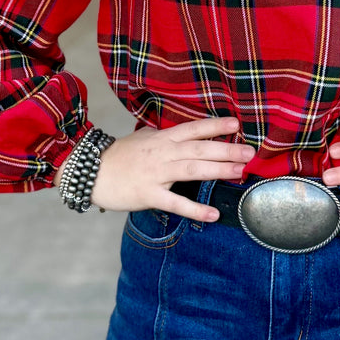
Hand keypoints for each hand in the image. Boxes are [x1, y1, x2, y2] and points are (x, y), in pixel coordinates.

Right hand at [55, 117, 254, 220]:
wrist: (90, 171)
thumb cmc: (119, 155)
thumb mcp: (143, 138)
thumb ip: (163, 136)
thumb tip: (181, 134)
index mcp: (163, 138)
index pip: (194, 129)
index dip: (215, 126)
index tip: (237, 125)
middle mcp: (163, 153)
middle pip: (200, 149)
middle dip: (227, 150)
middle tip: (250, 152)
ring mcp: (157, 173)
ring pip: (193, 170)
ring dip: (218, 170)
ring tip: (240, 173)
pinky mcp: (149, 195)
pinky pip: (175, 203)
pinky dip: (195, 209)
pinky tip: (212, 215)